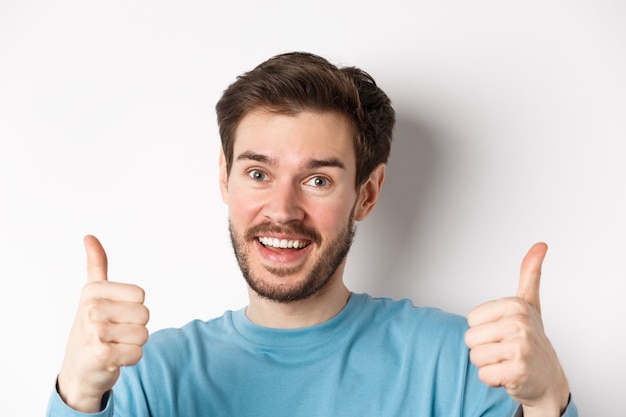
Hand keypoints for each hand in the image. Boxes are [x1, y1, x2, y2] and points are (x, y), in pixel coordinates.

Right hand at [57, 235, 149, 411]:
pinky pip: (137, 353)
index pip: (141, 295)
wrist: (77, 371)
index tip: (114, 315)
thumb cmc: (91, 329)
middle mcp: (91, 308)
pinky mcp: (102, 354)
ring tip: (113, 346)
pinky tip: (113, 360)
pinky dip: (130, 359)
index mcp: (93, 290)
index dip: (134, 308)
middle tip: (114, 335)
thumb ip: (96, 266)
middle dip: (135, 328)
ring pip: (143, 335)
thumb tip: (89, 237)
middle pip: (145, 315)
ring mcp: (95, 331)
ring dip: (133, 345)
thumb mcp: (92, 295)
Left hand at [465, 243, 569, 416]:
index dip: (484, 330)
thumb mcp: (529, 304)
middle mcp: (520, 323)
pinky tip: (510, 375)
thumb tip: (540, 245)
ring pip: (475, 357)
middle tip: (505, 349)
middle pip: (470, 338)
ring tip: (507, 361)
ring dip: (488, 364)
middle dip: (484, 348)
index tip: (504, 332)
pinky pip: (484, 375)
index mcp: (516, 305)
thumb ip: (530, 274)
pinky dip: (493, 379)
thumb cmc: (532, 339)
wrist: (548, 379)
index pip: (471, 320)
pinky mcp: (518, 371)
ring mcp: (521, 347)